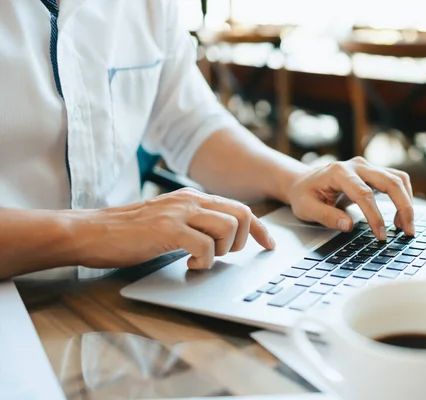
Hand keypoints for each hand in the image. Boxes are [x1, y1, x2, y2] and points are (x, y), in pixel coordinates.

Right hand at [71, 188, 274, 269]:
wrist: (91, 232)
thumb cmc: (129, 233)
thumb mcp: (169, 222)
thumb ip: (194, 225)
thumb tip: (221, 240)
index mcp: (192, 197)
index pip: (239, 208)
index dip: (259, 228)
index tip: (268, 245)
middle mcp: (190, 199)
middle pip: (241, 214)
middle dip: (241, 241)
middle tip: (220, 255)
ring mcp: (179, 212)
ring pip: (228, 227)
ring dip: (221, 250)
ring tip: (200, 258)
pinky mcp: (167, 228)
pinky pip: (204, 245)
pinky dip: (203, 261)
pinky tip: (188, 264)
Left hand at [287, 157, 413, 240]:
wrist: (303, 182)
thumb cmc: (305, 195)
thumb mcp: (306, 208)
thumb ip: (326, 216)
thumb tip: (348, 226)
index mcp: (339, 172)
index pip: (364, 194)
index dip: (375, 216)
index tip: (381, 235)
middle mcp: (357, 165)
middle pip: (390, 181)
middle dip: (403, 207)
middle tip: (408, 231)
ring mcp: (367, 167)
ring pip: (398, 179)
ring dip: (407, 202)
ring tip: (405, 227)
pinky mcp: (374, 173)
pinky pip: (396, 181)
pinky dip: (404, 197)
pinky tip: (400, 217)